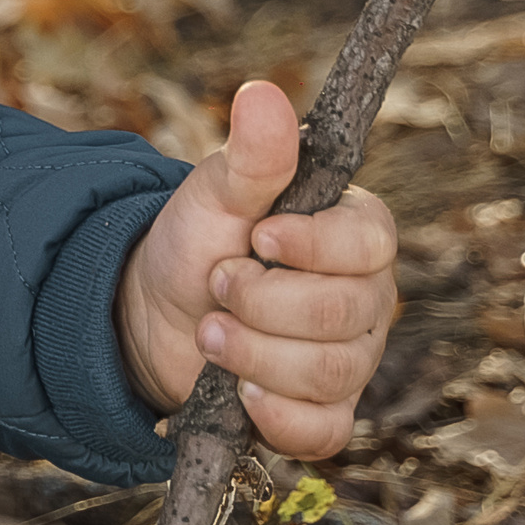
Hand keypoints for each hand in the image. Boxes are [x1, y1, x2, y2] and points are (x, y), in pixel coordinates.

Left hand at [119, 82, 398, 458]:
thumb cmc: (198, 241)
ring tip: (210, 330)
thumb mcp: (215, 193)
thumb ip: (250, 156)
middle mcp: (368, 299)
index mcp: (357, 235)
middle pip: (343, 315)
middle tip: (217, 283)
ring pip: (329, 373)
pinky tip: (238, 392)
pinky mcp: (324, 412)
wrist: (155, 311)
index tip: (257, 236)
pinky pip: (323, 431)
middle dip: (263, 301)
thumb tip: (262, 94)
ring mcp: (352, 360)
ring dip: (254, 353)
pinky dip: (275, 414)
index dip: (312, 246)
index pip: (370, 244)